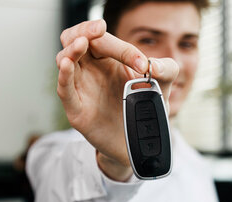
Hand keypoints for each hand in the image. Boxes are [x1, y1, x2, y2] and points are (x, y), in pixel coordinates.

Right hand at [56, 20, 178, 180]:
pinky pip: (64, 88)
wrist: (139, 142)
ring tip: (82, 43)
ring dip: (72, 49)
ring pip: (65, 59)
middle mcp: (91, 69)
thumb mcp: (162, 85)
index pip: (106, 41)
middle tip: (98, 29)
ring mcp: (81, 87)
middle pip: (75, 38)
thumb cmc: (144, 109)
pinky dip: (64, 75)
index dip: (123, 49)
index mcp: (109, 59)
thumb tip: (155, 65)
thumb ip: (166, 69)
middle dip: (84, 30)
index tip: (142, 64)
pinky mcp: (77, 109)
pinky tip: (68, 64)